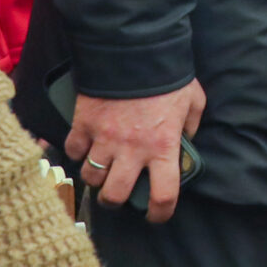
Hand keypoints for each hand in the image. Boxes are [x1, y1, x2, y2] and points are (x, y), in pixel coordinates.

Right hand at [66, 81, 205, 222]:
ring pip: (90, 177)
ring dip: (95, 177)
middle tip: (117, 194)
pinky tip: (85, 146)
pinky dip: (76, 151)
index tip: (156, 216)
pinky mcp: (83, 124)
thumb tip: (187, 140)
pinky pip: (73, 150)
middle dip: (114, 200)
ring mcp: (103, 139)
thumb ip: (192, 125)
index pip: (163, 195)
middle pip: (115, 195)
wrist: (133, 50)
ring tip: (100, 170)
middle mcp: (131, 150)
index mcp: (163, 148)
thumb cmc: (168, 76)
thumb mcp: (194, 101)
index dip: (159, 213)